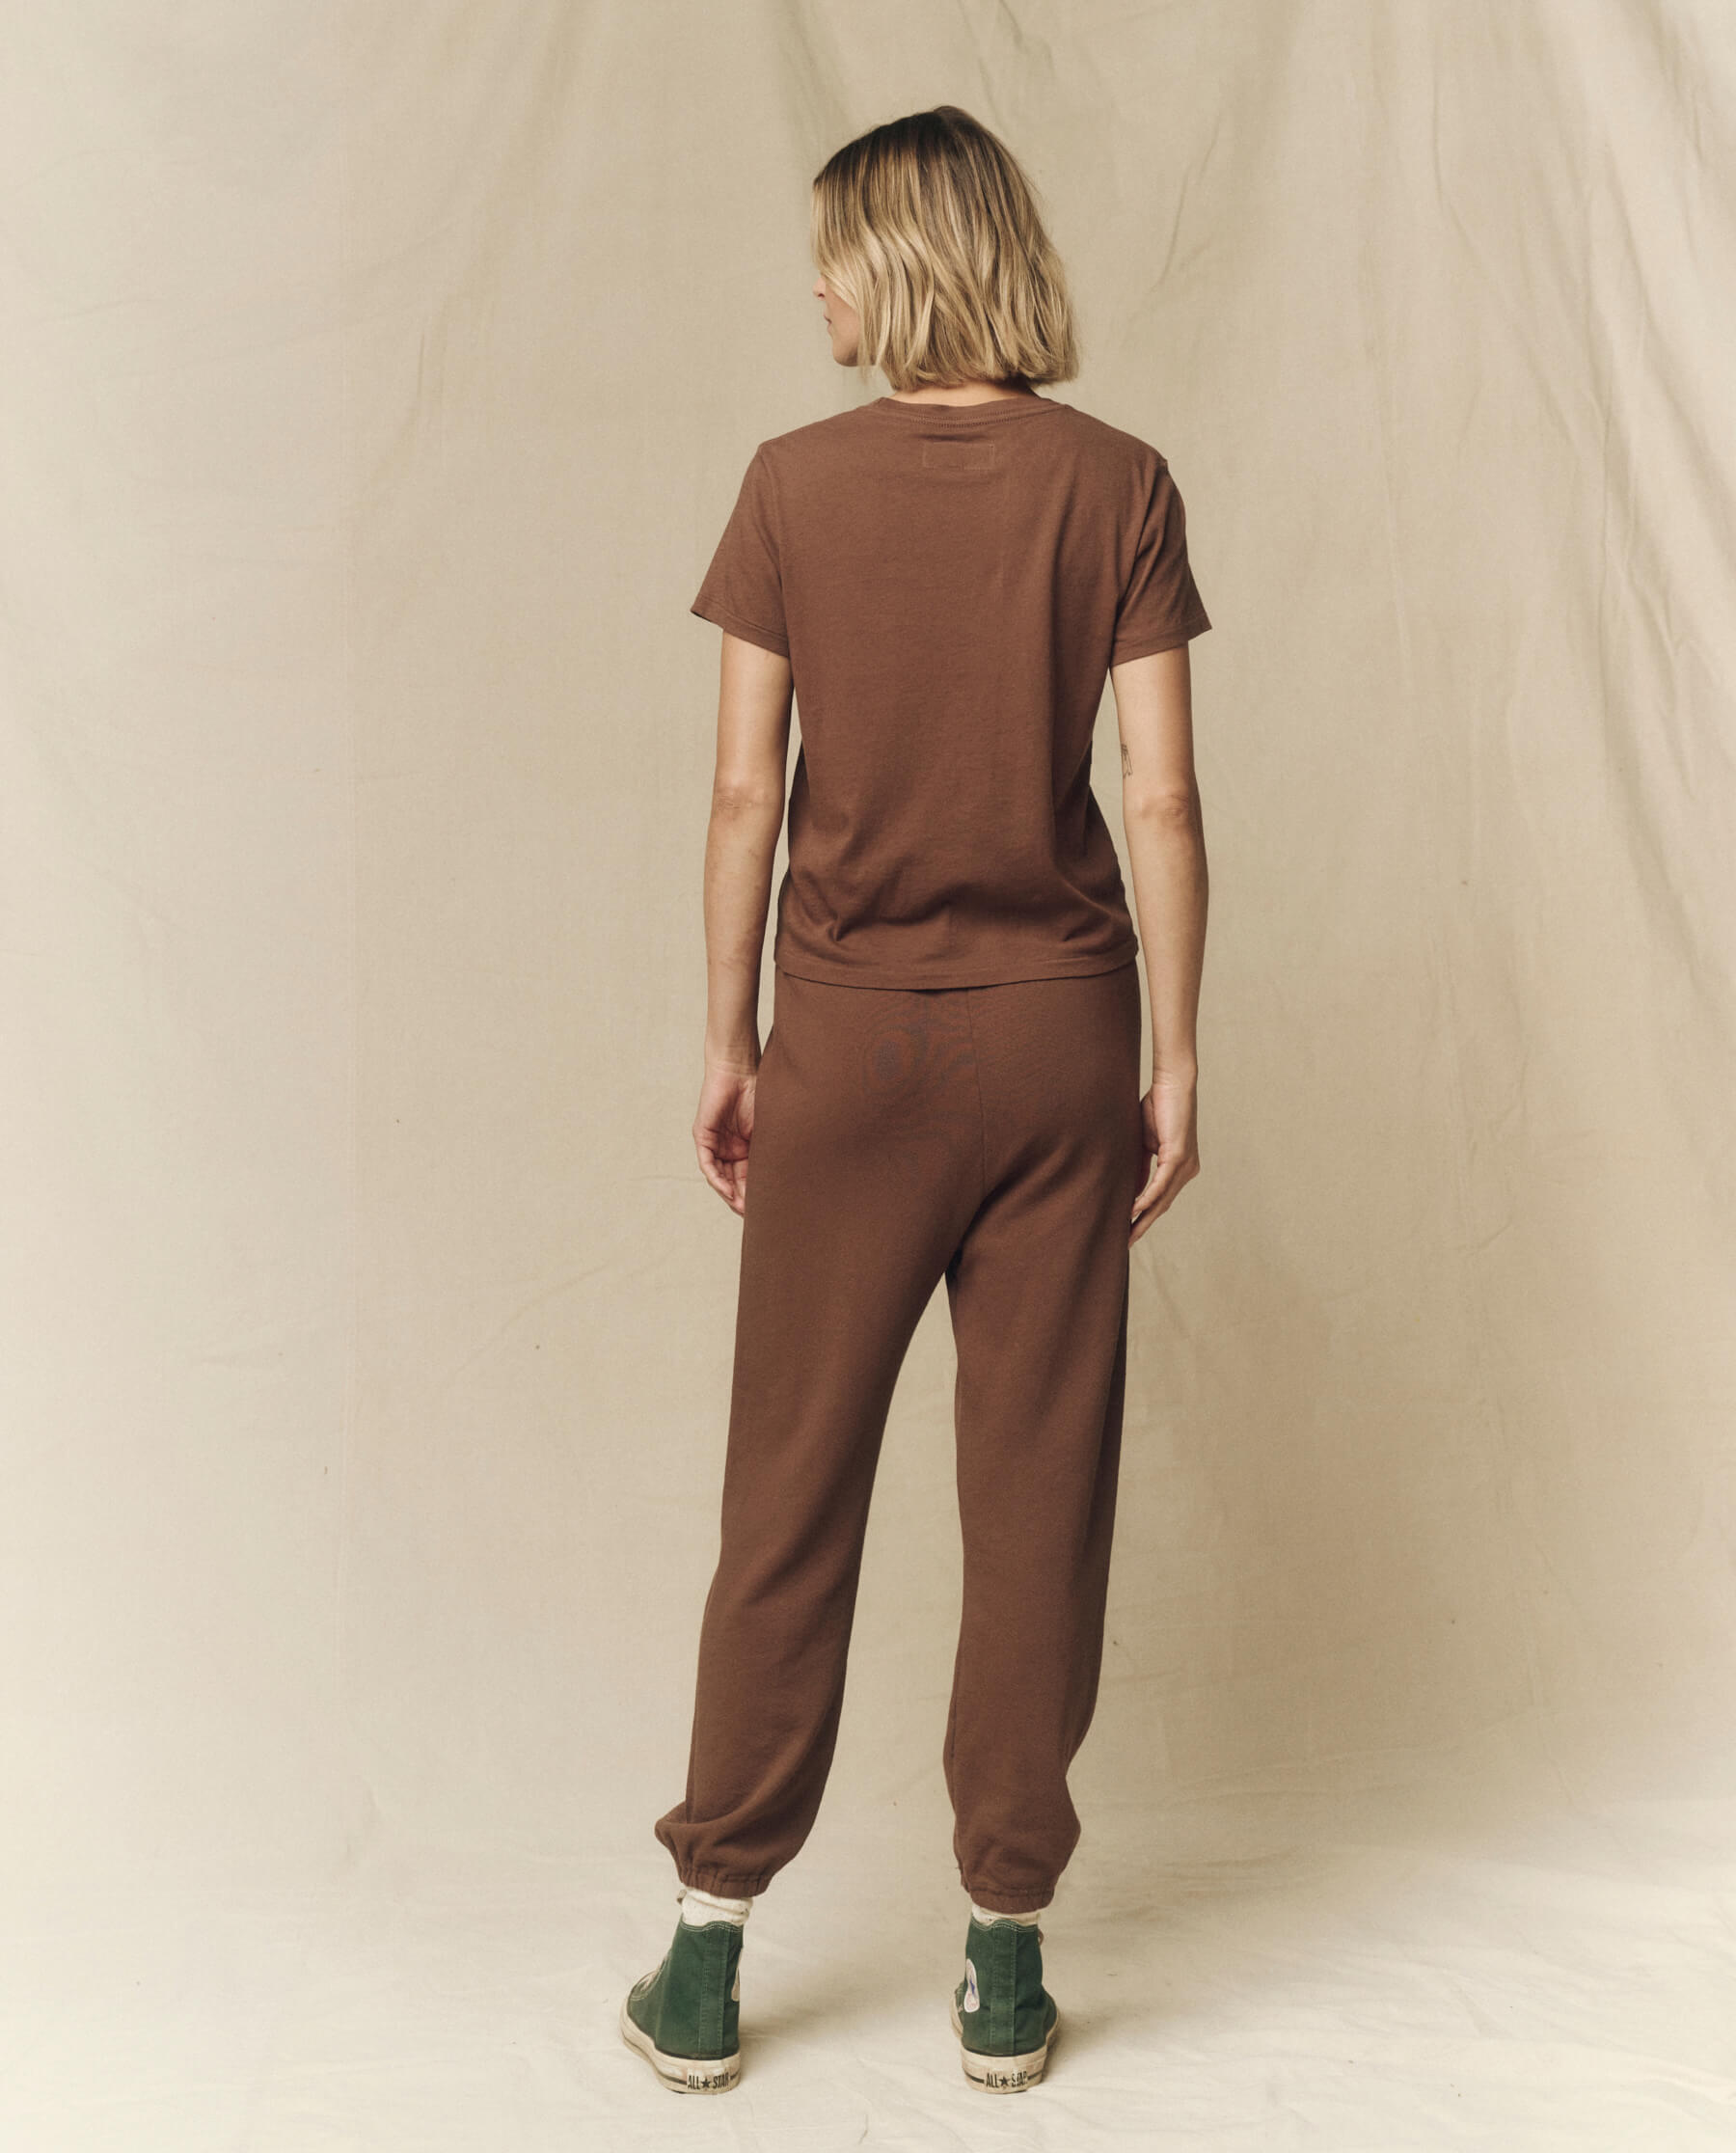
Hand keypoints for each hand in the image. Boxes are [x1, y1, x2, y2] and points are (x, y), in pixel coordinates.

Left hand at [694, 1060, 757, 1216]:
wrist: (740, 1070)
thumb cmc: (760, 1095)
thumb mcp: (767, 1132)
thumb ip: (769, 1154)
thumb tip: (786, 1179)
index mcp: (746, 1149)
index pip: (749, 1178)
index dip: (757, 1194)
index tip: (768, 1209)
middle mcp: (729, 1150)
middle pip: (734, 1181)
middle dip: (742, 1200)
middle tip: (753, 1216)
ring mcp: (715, 1144)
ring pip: (719, 1177)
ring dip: (729, 1194)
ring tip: (741, 1208)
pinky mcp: (703, 1137)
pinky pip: (708, 1165)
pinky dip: (716, 1179)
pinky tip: (727, 1191)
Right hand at [1131, 1073, 1198, 1246]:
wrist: (1172, 1083)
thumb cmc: (1159, 1107)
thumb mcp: (1145, 1143)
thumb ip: (1140, 1168)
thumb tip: (1131, 1193)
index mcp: (1180, 1167)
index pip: (1161, 1199)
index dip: (1145, 1217)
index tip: (1128, 1231)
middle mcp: (1187, 1170)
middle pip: (1162, 1205)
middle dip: (1143, 1225)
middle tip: (1126, 1243)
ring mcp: (1185, 1164)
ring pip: (1163, 1199)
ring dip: (1144, 1218)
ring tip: (1127, 1233)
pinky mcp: (1179, 1155)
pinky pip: (1161, 1184)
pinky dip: (1147, 1198)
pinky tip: (1134, 1210)